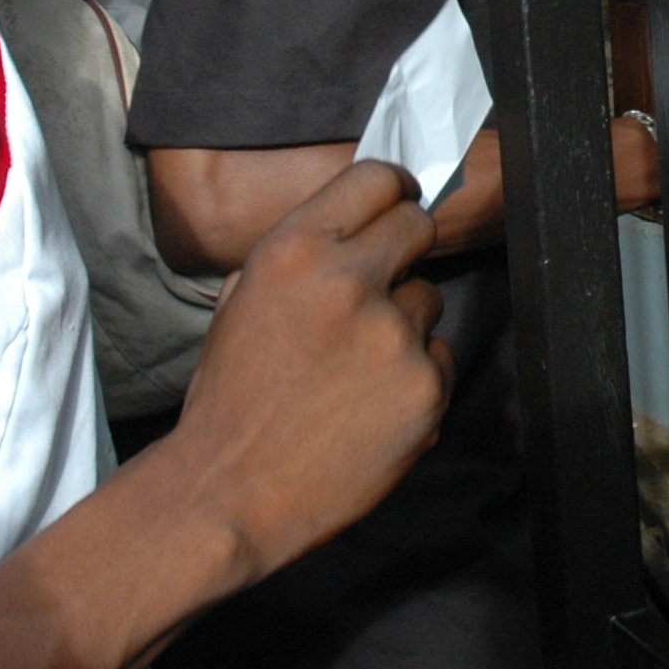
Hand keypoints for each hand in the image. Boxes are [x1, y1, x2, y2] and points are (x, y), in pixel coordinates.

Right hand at [165, 161, 452, 584]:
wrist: (229, 490)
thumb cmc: (230, 397)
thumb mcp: (242, 299)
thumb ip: (299, 255)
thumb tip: (353, 227)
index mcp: (294, 250)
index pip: (375, 178)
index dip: (390, 191)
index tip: (395, 204)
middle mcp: (348, 282)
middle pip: (417, 225)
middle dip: (404, 247)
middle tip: (382, 282)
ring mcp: (392, 336)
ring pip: (428, 298)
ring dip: (403, 322)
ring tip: (356, 367)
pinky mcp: (425, 388)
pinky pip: (439, 358)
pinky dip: (414, 376)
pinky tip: (371, 404)